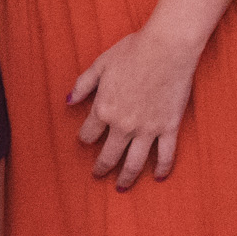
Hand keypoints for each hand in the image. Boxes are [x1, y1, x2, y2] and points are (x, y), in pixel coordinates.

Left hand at [66, 26, 200, 189]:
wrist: (167, 48)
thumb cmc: (132, 51)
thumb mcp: (100, 65)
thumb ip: (83, 85)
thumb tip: (68, 101)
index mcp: (104, 109)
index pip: (88, 134)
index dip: (85, 139)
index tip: (86, 141)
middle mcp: (123, 125)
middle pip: (109, 155)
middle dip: (101, 168)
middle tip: (97, 175)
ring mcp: (147, 129)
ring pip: (134, 162)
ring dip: (126, 178)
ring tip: (121, 187)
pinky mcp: (168, 127)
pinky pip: (165, 155)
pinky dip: (162, 169)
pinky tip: (157, 177)